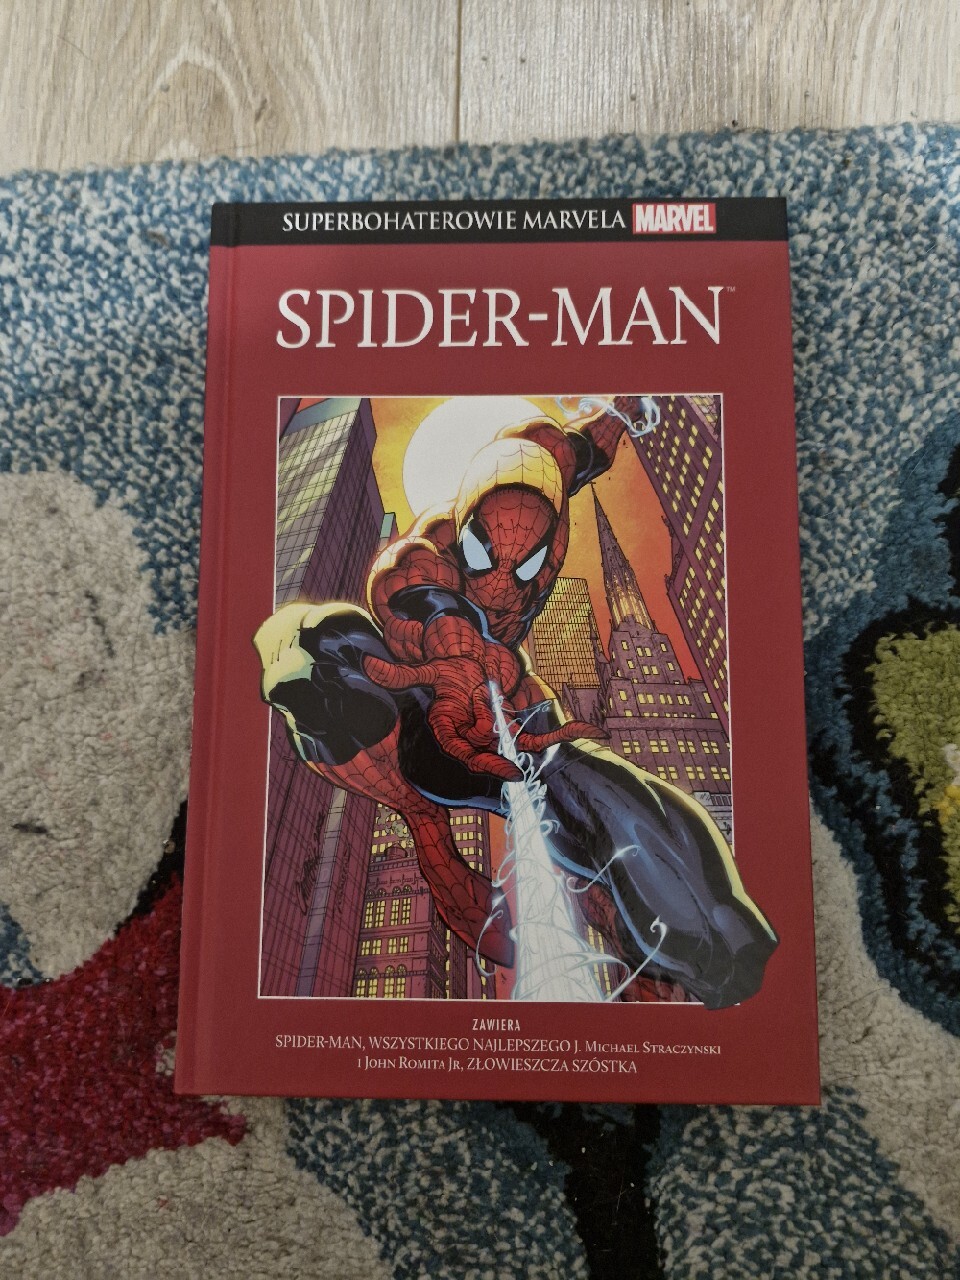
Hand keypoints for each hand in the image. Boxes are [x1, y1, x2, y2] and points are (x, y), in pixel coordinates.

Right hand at [362, 650, 601, 783]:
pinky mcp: (515, 729)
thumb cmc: (444, 672)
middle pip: (501, 752)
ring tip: (581, 737)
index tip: (511, 770)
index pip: (470, 754)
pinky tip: (592, 728)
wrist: (460, 668)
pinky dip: (565, 732)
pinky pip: (541, 734)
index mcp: (454, 732)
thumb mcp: (427, 670)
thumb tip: (369, 666)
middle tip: (548, 766)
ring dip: (552, 742)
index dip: (490, 765)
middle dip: (522, 758)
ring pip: (524, 746)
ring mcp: (498, 736)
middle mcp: (476, 739)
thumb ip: (399, 674)